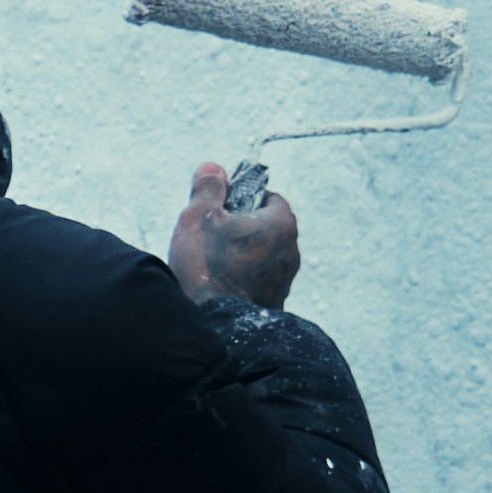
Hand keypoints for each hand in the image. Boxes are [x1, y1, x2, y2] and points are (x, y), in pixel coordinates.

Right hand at [173, 160, 301, 311]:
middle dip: (240, 227)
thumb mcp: (199, 216)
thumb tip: (213, 168)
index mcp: (281, 223)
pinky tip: (218, 285)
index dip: (242, 198)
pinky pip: (258, 280)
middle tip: (209, 236)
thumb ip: (208, 188)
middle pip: (265, 226)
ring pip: (261, 255)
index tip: (219, 207)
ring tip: (210, 264)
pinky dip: (241, 279)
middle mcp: (291, 250)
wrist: (217, 324)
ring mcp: (285, 279)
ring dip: (240, 255)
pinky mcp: (275, 302)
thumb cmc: (209, 265)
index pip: (269, 196)